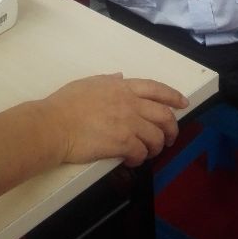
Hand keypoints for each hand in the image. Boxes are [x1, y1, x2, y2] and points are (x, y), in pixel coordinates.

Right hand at [44, 73, 188, 167]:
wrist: (54, 125)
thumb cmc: (65, 104)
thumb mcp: (88, 83)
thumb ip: (107, 81)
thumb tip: (120, 77)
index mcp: (122, 87)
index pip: (156, 89)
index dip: (173, 96)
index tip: (183, 103)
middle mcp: (130, 103)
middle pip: (164, 115)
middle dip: (172, 128)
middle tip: (169, 138)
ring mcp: (128, 123)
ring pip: (156, 137)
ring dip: (156, 147)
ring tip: (149, 152)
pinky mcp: (122, 143)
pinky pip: (141, 153)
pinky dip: (140, 158)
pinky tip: (132, 160)